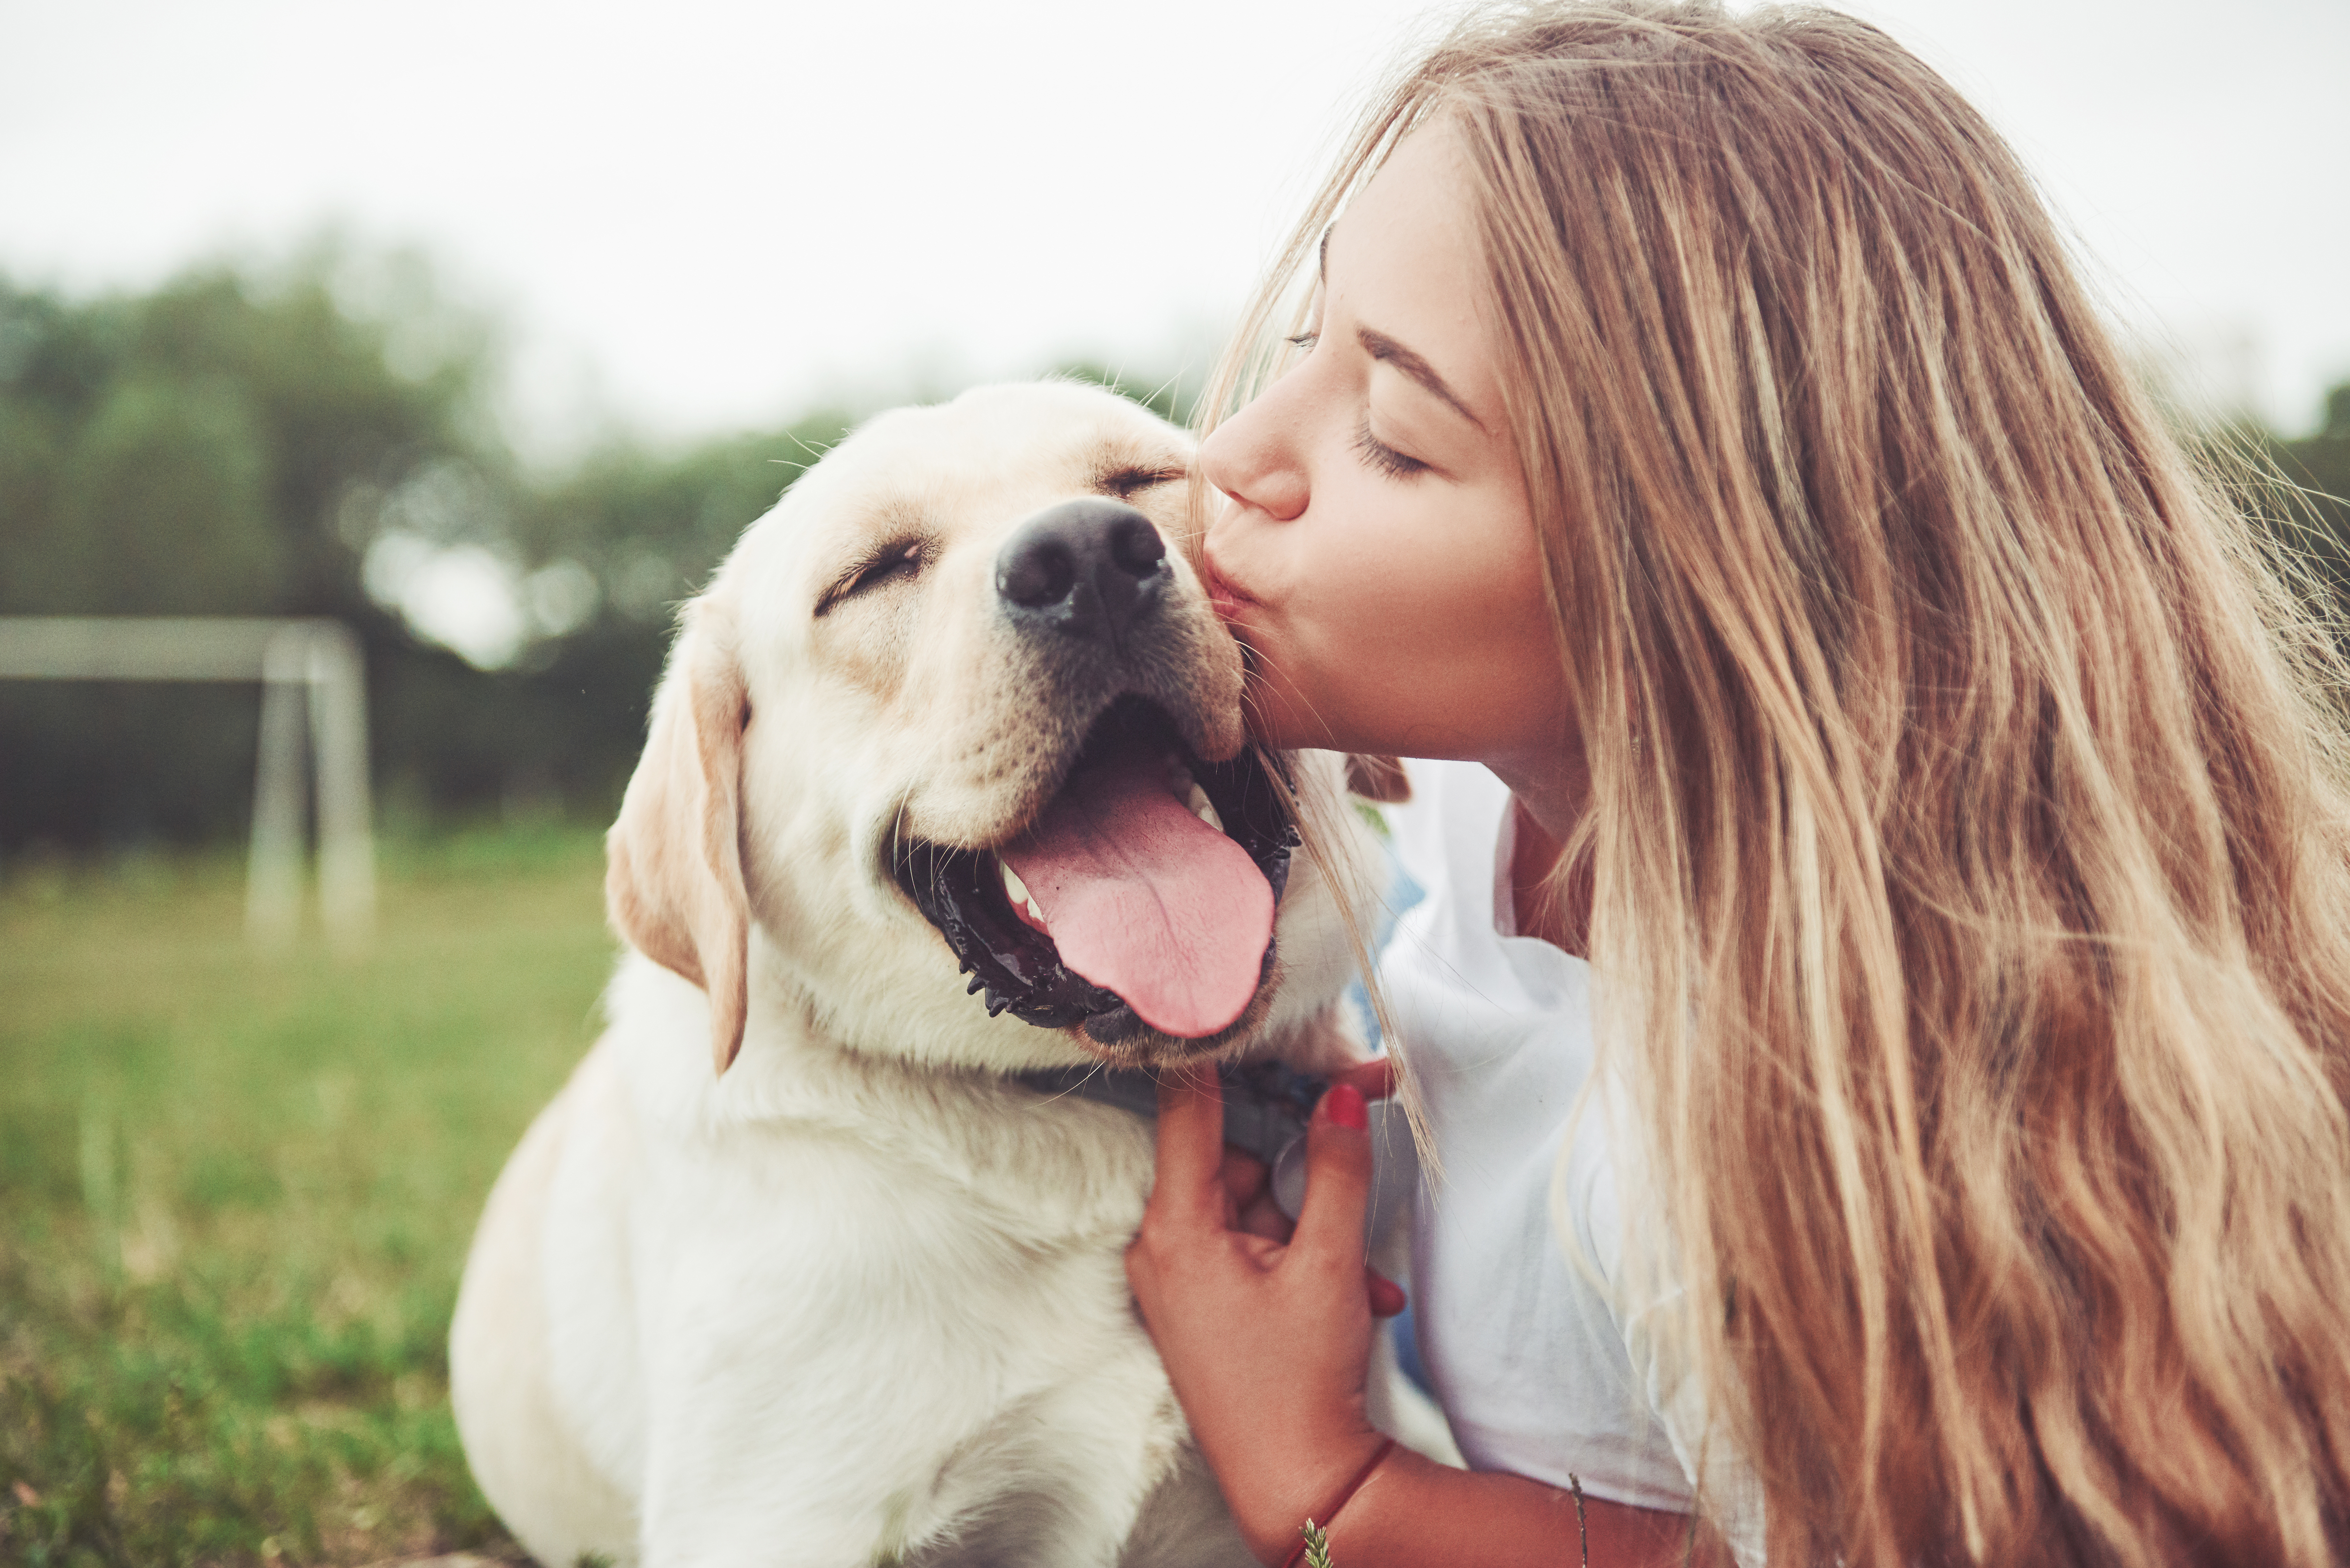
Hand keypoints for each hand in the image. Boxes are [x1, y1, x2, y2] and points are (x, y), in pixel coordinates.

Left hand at [1126, 1062, 1404, 1562]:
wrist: (1302, 1489)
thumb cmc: (1300, 1383)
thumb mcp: (1328, 1264)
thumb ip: (1333, 1171)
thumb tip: (1339, 1094)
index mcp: (1175, 1229)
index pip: (1186, 1108)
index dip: (1222, 1054)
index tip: (1241, 1008)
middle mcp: (1164, 1249)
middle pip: (1234, 1161)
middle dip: (1303, 1170)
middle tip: (1363, 1135)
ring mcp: (1182, 1281)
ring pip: (1256, 1211)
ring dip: (1318, 1230)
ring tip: (1364, 1277)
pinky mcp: (1206, 1306)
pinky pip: (1257, 1254)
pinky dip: (1308, 1265)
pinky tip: (1358, 1297)